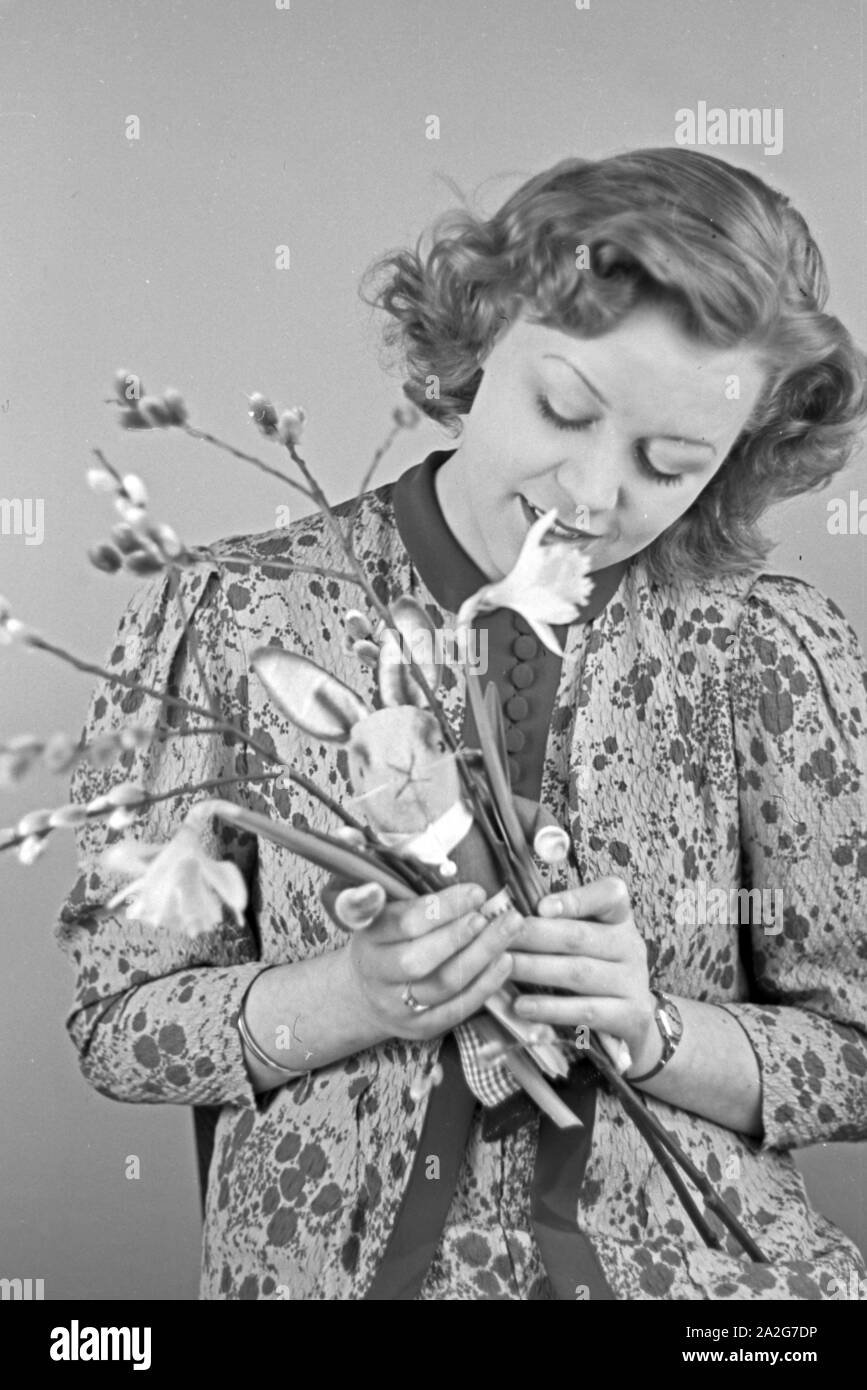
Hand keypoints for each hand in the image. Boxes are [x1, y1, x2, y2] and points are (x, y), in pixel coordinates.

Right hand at [322, 879, 522, 1041]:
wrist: (368, 992)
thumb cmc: (383, 934)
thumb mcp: (372, 900)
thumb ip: (370, 868)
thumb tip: (348, 833)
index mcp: (367, 935)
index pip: (401, 922)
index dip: (439, 908)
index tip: (474, 891)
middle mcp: (377, 972)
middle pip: (418, 959)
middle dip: (461, 934)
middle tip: (492, 911)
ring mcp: (398, 1004)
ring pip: (442, 984)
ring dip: (482, 954)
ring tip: (510, 927)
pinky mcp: (420, 1027)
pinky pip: (457, 1008)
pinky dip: (485, 984)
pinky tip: (506, 959)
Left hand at [506, 875, 658, 1070]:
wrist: (632, 1019)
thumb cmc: (595, 968)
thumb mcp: (586, 938)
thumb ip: (556, 922)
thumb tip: (509, 916)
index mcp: (619, 919)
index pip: (610, 895)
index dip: (576, 899)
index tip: (540, 906)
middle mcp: (631, 946)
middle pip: (580, 936)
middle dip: (535, 935)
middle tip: (500, 936)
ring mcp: (633, 982)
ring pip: (578, 972)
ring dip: (535, 969)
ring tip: (504, 967)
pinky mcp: (631, 1016)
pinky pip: (586, 1011)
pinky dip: (551, 1009)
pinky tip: (521, 1006)